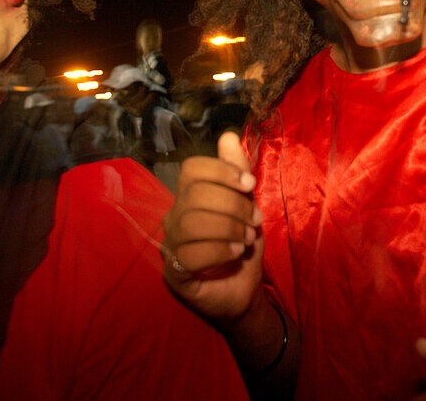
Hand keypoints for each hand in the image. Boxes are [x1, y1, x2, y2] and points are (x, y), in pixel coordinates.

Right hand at [162, 131, 263, 321]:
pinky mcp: (174, 271)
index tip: (250, 183)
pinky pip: (188, 254)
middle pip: (195, 194)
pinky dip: (218, 251)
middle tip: (255, 220)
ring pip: (191, 222)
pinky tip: (235, 254)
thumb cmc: (242, 244)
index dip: (221, 170)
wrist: (245, 290)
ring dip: (227, 228)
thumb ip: (238, 171)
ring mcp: (170, 243)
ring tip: (246, 240)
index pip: (192, 168)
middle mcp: (175, 215)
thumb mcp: (247, 204)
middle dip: (233, 204)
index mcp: (190, 195)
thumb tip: (228, 135)